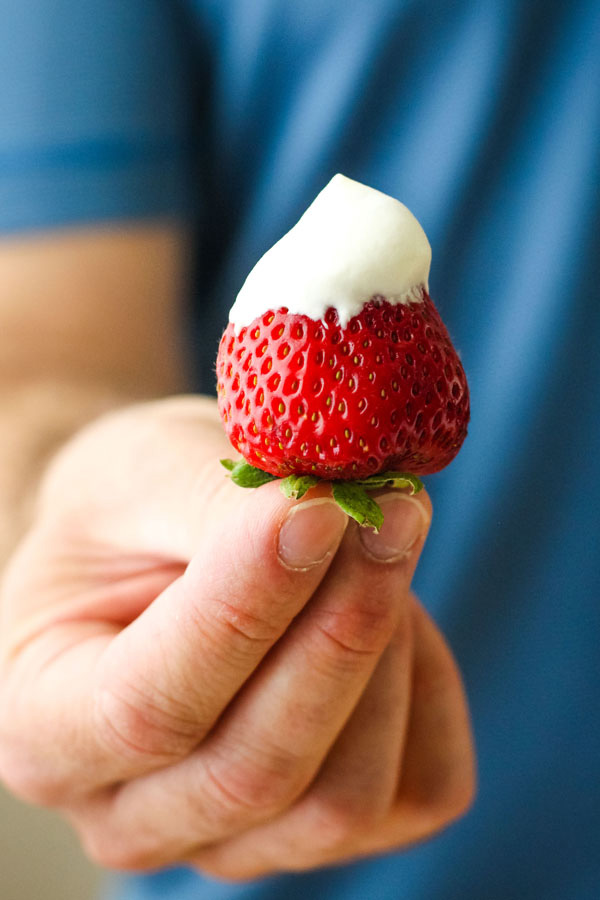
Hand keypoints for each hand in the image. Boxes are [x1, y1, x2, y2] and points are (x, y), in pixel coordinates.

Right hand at [0, 396, 474, 879]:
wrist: (155, 543)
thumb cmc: (132, 506)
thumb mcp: (144, 475)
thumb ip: (218, 504)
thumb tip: (328, 517)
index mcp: (41, 726)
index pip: (151, 706)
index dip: (249, 608)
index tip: (321, 510)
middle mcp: (128, 813)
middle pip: (258, 768)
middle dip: (343, 627)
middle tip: (393, 510)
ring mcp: (230, 840)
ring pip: (346, 797)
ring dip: (389, 654)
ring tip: (380, 548)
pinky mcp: (325, 831)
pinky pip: (418, 787)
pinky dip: (427, 690)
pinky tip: (398, 614)